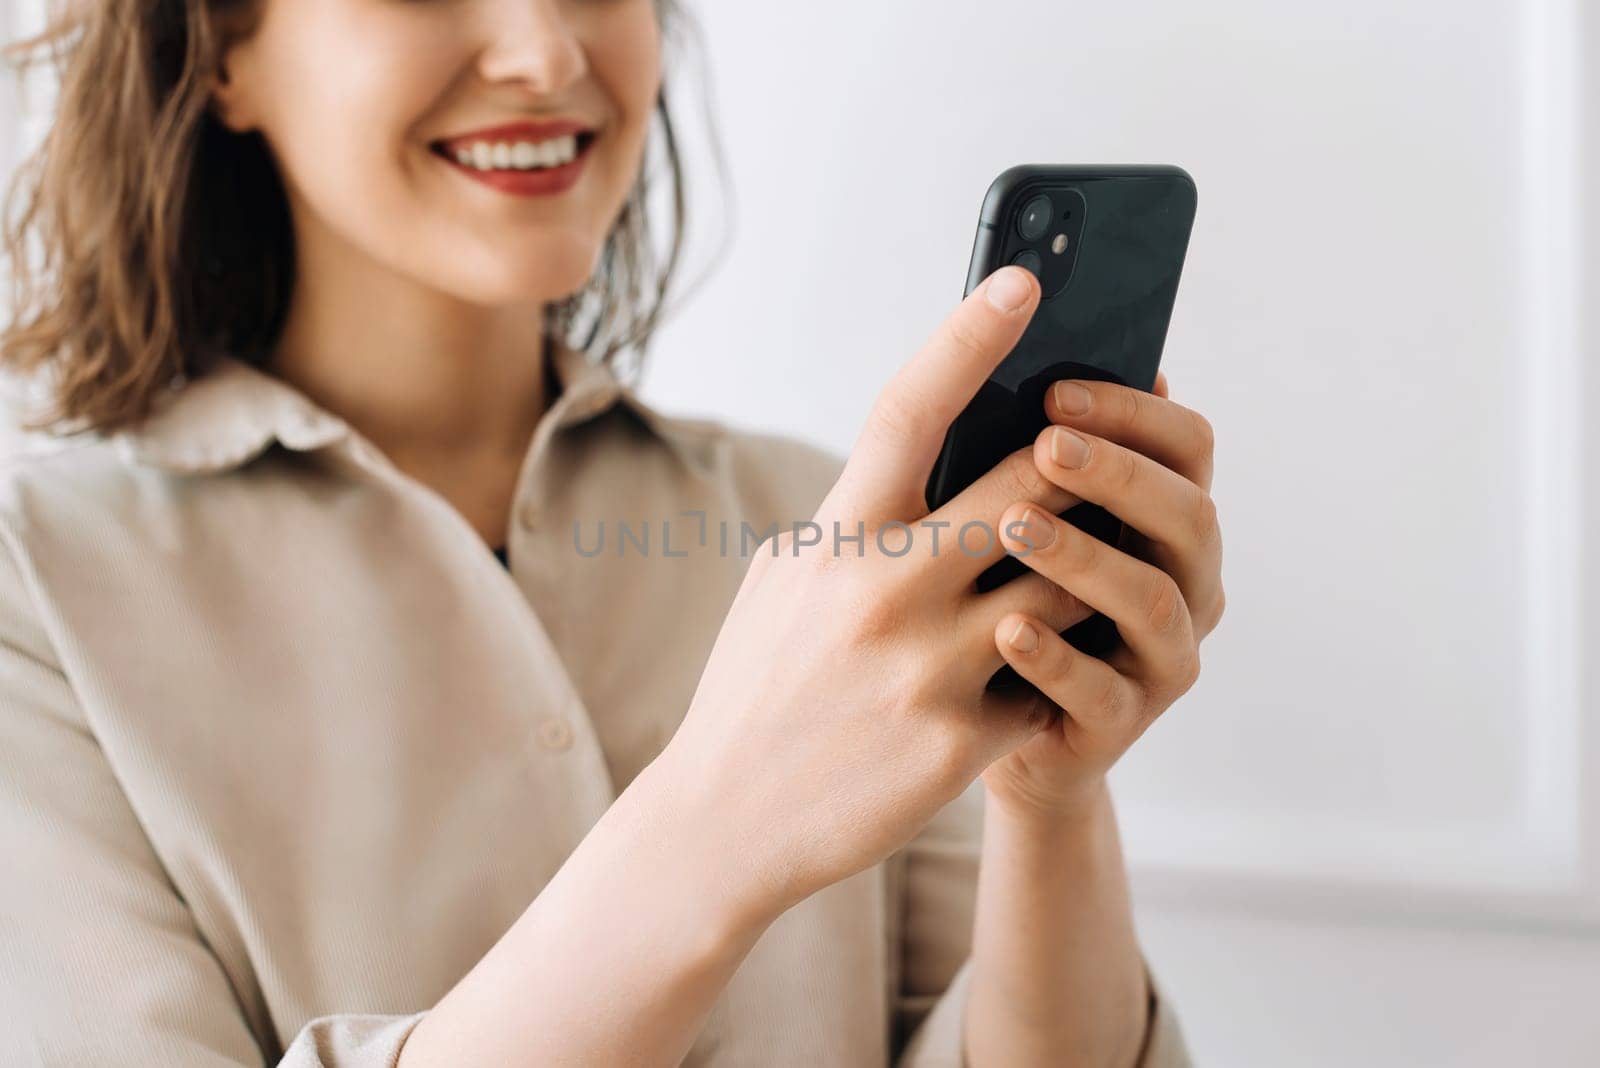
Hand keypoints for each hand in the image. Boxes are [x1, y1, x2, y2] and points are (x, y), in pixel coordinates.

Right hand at [654, 265, 1107, 922]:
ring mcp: (927, 668)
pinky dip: (1058, 661)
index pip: (909, 408)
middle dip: (1073, 465)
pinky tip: (1047, 664)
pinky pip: (1049, 675)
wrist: (726, 817)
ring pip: (1061, 582)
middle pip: (1023, 487)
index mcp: (835, 535)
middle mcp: (883, 590)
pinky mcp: (960, 740)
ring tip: (1091, 559)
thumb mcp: (789, 576)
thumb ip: (861, 516)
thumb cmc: (759, 679)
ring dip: (1083, 567)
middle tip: (1102, 448)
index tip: (1023, 281)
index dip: (969, 336)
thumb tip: (942, 453)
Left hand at [977, 370, 1225, 819]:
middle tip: (1043, 445)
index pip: (1187, 444)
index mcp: (1164, 517)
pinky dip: (1056, 656)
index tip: (1057, 389)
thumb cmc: (992, 594)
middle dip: (1118, 474)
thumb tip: (1001, 346)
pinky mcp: (1120, 724)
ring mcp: (1161, 657)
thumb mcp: (1006, 513)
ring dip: (1087, 557)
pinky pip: (1101, 691)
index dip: (1134, 412)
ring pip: (1154, 601)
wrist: (975, 723)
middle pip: (1188, 515)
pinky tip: (1005, 628)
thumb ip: (1025, 455)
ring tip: (1013, 525)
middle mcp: (1184, 581)